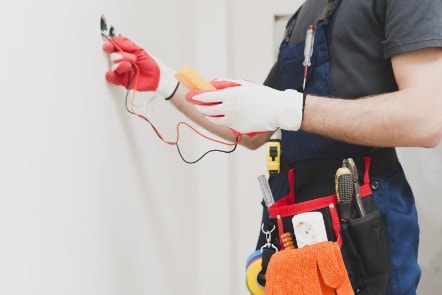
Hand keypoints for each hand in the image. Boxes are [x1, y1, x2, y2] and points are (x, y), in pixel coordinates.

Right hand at [102, 36, 177, 98]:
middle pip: (114, 56)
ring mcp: (122, 70)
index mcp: (126, 52)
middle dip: (122, 56)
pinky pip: (112, 78)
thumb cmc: (152, 64)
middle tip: (132, 59)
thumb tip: (115, 39)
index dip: (110, 45)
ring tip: (129, 66)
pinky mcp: (122, 80)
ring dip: (121, 65)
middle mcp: (123, 61)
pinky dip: (111, 75)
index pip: (113, 47)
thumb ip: (127, 45)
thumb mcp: (140, 51)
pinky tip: (112, 73)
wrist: (158, 77)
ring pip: (114, 66)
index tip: (108, 46)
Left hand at [186, 79, 304, 132]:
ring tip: (209, 111)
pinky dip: (224, 120)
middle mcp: (229, 108)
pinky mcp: (238, 128)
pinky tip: (226, 116)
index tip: (191, 95)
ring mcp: (233, 119)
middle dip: (200, 106)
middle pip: (207, 109)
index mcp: (230, 95)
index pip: (206, 96)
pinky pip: (227, 124)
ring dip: (209, 115)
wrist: (277, 110)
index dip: (196, 96)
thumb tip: (214, 84)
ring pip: (215, 119)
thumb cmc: (263, 95)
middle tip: (197, 104)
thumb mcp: (244, 85)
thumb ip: (227, 84)